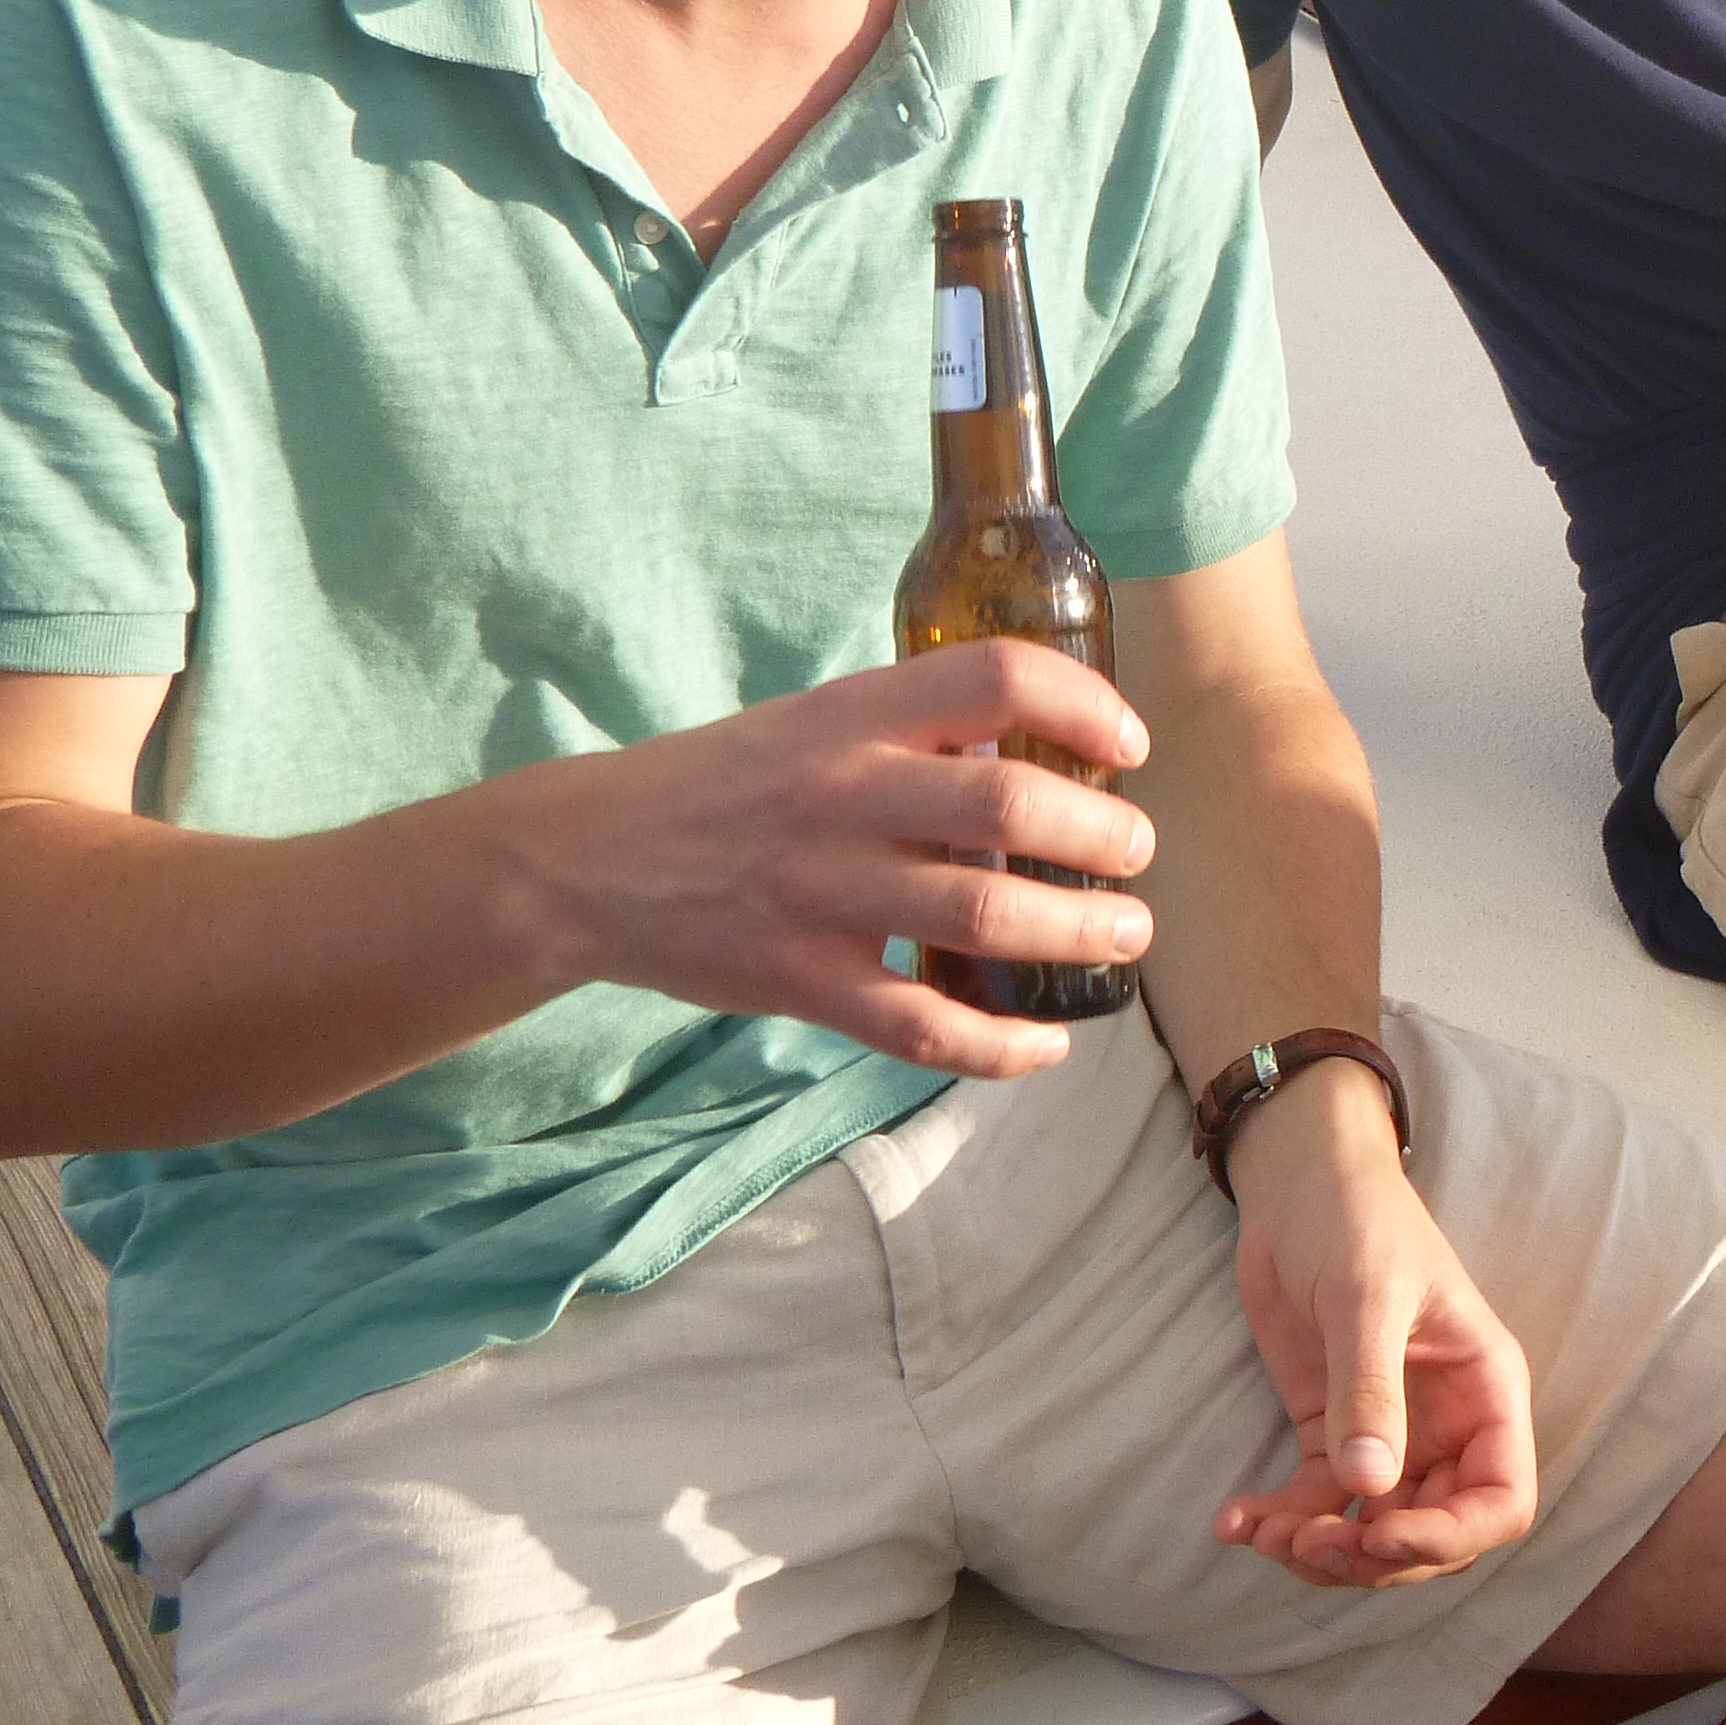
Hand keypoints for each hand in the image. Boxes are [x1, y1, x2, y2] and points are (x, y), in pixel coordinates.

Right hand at [504, 642, 1155, 1079]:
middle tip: (1138, 854)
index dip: (1085, 704)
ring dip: (1078, 929)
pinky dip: (998, 1048)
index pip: (996, 676)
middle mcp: (846, 793)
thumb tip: (1033, 750)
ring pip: (985, 913)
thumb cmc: (725, 785)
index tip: (1129, 747)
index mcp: (855, 715)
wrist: (588, 861)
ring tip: (1126, 936)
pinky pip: (921, 1026)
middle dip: (1103, 834)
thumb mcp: (815, 722)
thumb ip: (912, 732)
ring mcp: (823, 891)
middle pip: (1010, 801)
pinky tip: (1044, 1047)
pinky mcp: (802, 980)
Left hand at [1213, 1069, 1539, 1587]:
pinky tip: (1234, 1521)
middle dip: (1373, 1556)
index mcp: (1485, 1392)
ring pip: (1371, 1533)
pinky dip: (1280, 1524)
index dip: (1450, 1536)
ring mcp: (1389, 1436)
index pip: (1501, 1499)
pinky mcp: (1332, 1435)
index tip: (1380, 1532)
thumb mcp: (1368, 1297)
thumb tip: (1370, 1485)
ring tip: (1264, 1533)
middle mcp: (1447, 1428)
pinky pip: (1318, 1503)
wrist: (1296, 1188)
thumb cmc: (1357, 1218)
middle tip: (1308, 1541)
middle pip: (1433, 1535)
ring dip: (1321, 1551)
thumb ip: (1371, 1389)